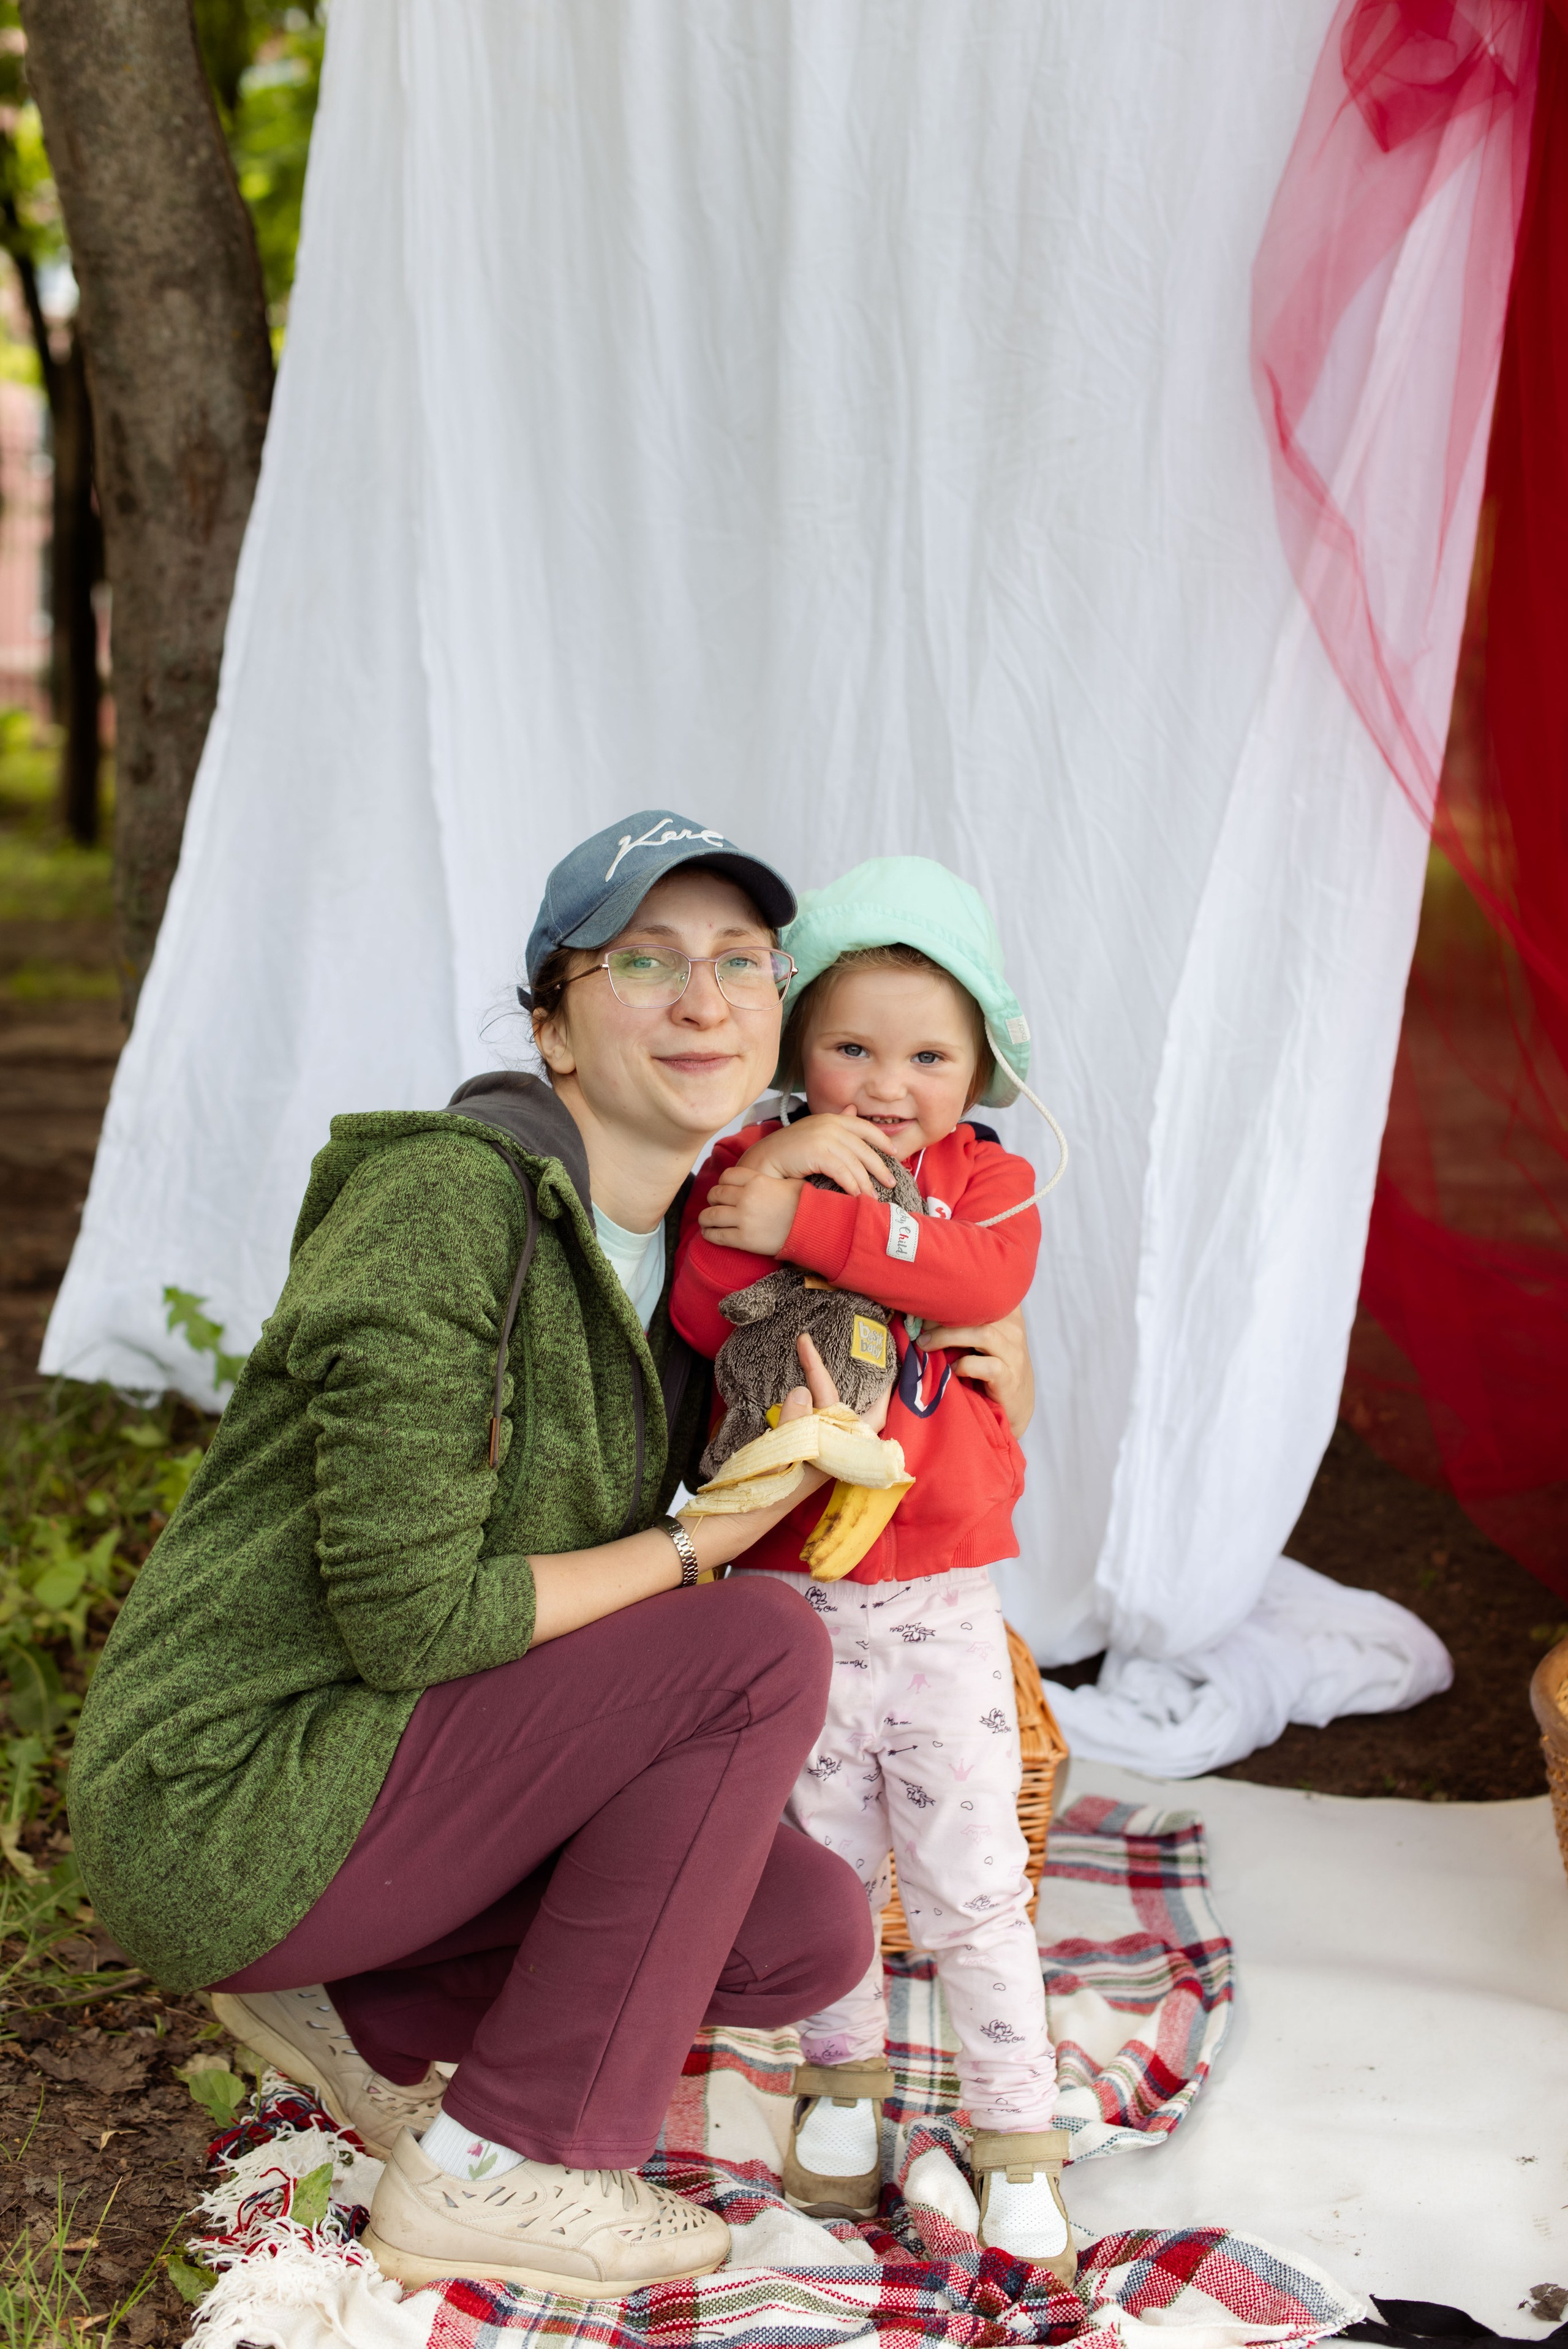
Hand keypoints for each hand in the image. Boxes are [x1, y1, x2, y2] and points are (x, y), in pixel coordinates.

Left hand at [698, 1165, 802, 1253]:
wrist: (813, 1228)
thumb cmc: (805, 1205)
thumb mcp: (789, 1182)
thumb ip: (770, 1180)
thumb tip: (766, 1179)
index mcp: (756, 1180)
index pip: (726, 1176)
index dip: (722, 1183)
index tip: (724, 1189)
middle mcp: (746, 1197)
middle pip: (715, 1194)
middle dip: (712, 1199)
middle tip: (714, 1205)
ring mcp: (743, 1218)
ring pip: (710, 1215)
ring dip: (705, 1218)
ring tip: (706, 1221)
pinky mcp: (743, 1239)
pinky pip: (717, 1235)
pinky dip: (709, 1234)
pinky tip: (709, 1234)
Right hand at [738, 1109, 902, 1196]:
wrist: (764, 1160)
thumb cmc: (789, 1151)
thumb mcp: (815, 1132)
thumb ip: (836, 1124)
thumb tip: (854, 1110)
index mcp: (831, 1118)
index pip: (864, 1127)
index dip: (882, 1140)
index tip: (894, 1153)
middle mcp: (830, 1124)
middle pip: (864, 1147)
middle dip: (879, 1166)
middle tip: (890, 1183)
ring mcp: (824, 1137)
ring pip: (855, 1163)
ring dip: (866, 1182)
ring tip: (873, 1197)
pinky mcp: (818, 1152)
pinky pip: (843, 1172)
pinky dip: (852, 1185)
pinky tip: (856, 1196)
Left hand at [919, 1306, 1034, 1437]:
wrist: (1015, 1406)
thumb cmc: (989, 1367)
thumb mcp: (979, 1339)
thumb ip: (963, 1322)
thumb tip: (921, 1310)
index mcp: (1007, 1314)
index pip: (982, 1292)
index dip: (952, 1294)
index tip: (925, 1302)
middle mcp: (1014, 1330)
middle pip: (978, 1310)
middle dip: (942, 1315)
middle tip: (917, 1324)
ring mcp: (1014, 1354)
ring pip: (982, 1334)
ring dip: (947, 1337)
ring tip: (925, 1344)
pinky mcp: (1010, 1378)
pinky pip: (988, 1366)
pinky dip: (964, 1365)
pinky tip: (951, 1370)